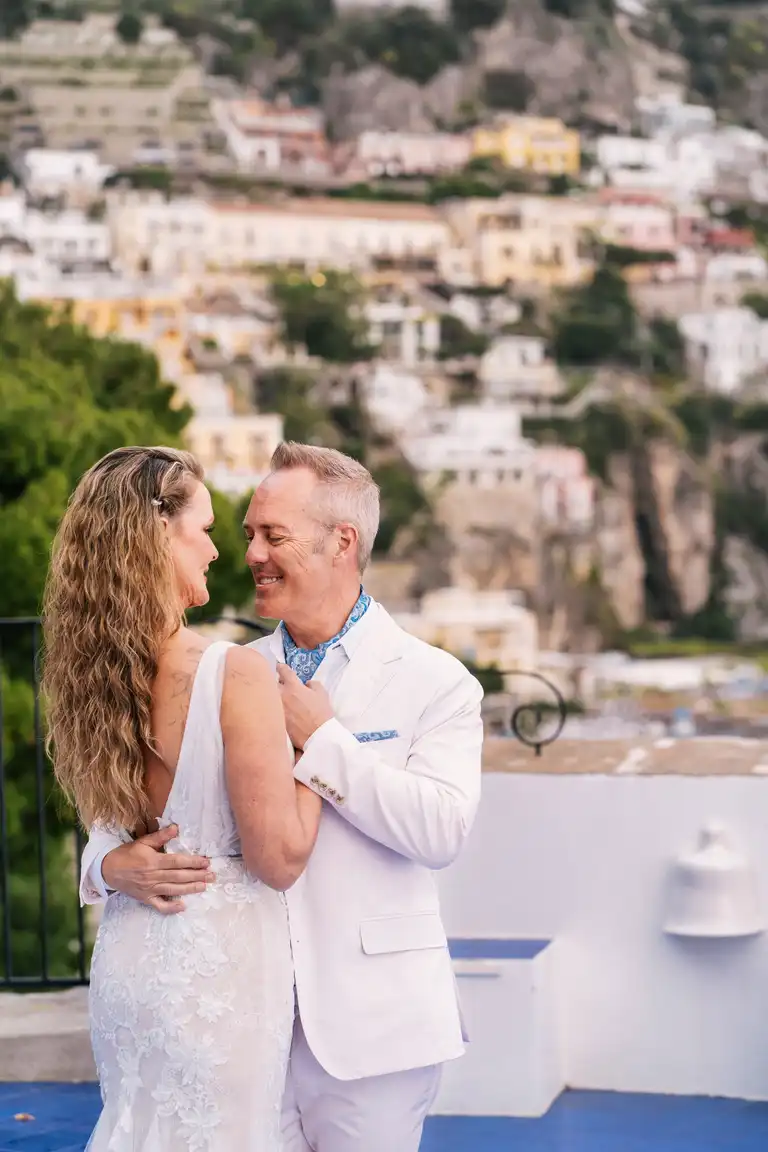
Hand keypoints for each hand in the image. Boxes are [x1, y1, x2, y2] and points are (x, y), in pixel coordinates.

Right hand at [101, 824, 215, 914]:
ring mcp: (150, 889)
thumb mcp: (143, 841)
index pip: (178, 862)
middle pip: (179, 876)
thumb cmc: (127, 854)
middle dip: (197, 876)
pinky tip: (183, 906)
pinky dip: (171, 907)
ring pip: (174, 890)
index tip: (206, 862)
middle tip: (212, 876)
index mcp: (153, 861)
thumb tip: (176, 828)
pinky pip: (160, 906)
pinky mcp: (146, 899)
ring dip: (190, 889)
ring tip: (204, 886)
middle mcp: (153, 876)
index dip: (193, 862)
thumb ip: (160, 836)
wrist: (108, 870)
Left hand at [277, 664, 333, 750]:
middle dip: (273, 682)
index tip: (279, 666)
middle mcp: (281, 695)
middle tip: (277, 684)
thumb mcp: (322, 693)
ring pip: (268, 697)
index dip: (281, 667)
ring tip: (276, 698)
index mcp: (293, 686)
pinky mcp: (275, 721)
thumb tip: (306, 684)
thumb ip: (312, 684)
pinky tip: (275, 712)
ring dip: (272, 696)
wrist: (318, 735)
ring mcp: (276, 709)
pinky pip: (269, 711)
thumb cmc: (322, 713)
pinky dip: (272, 710)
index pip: (283, 671)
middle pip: (270, 683)